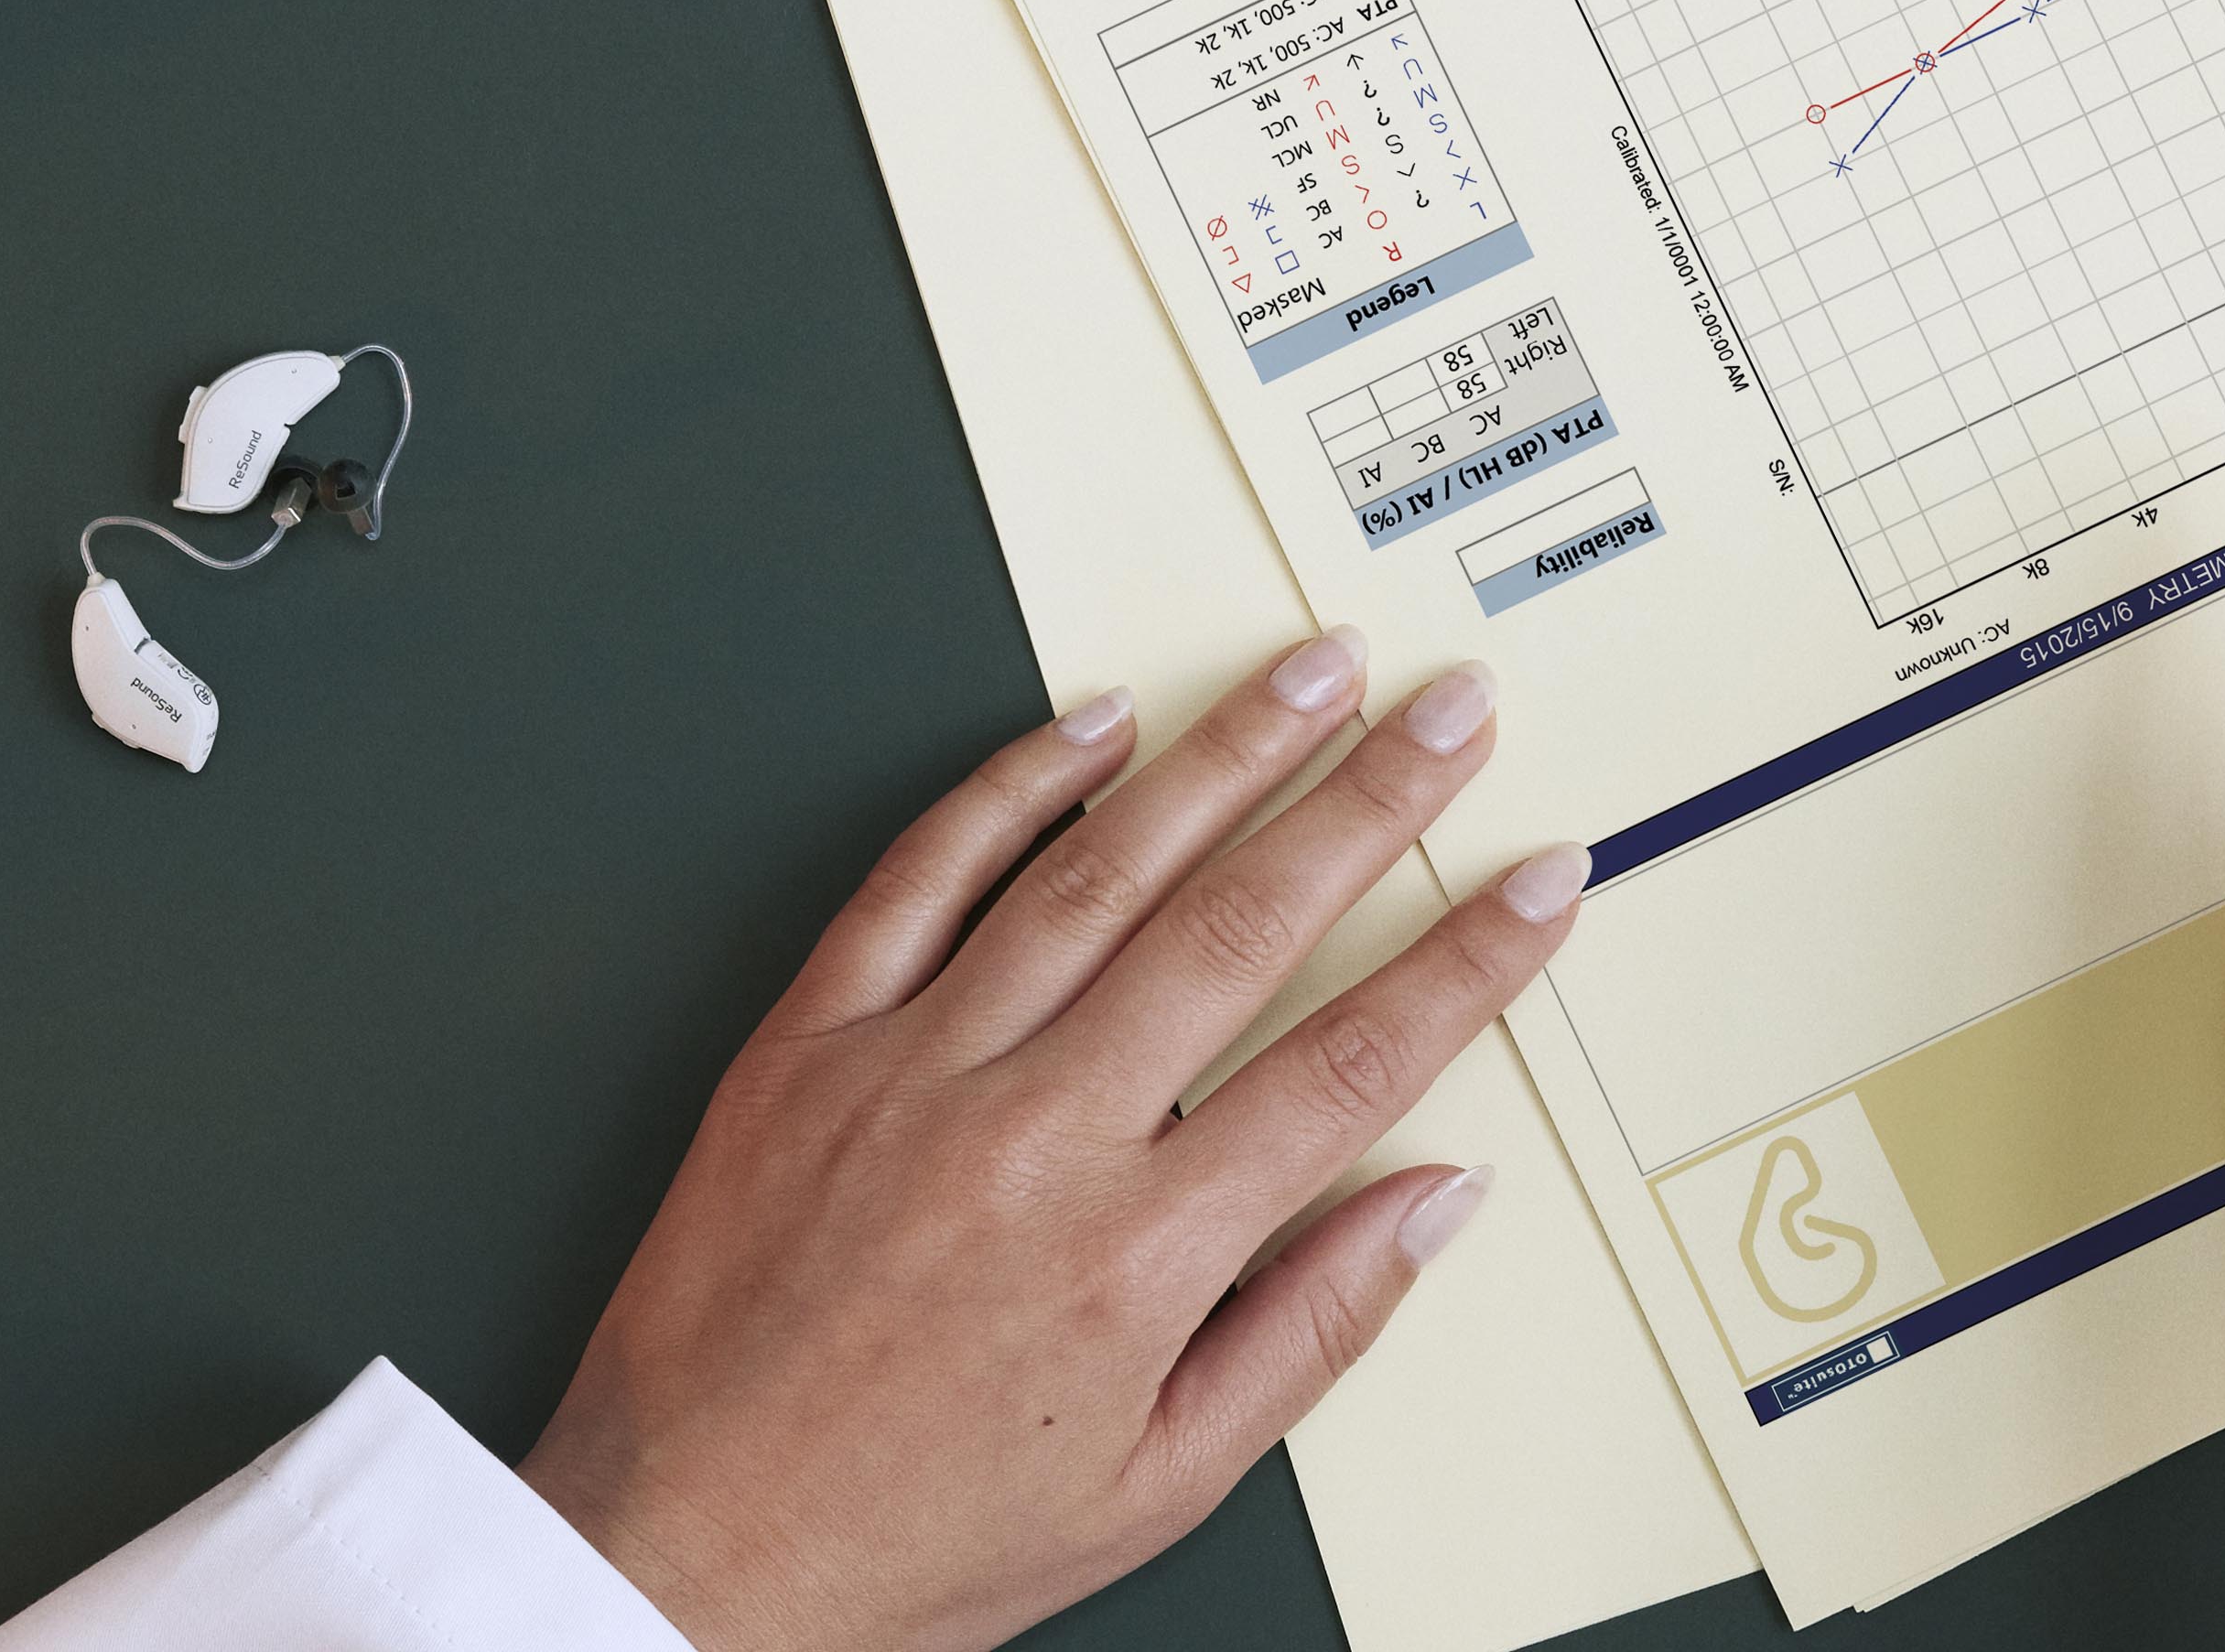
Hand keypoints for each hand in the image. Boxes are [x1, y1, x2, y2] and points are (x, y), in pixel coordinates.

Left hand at [519, 632, 1590, 1651]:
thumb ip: (1310, 1327)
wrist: (688, 1552)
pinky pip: (921, 878)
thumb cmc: (912, 1537)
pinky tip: (1092, 725)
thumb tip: (1431, 1200)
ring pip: (1098, 869)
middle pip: (1245, 924)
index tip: (1536, 882)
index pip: (1349, 1064)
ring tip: (1310, 672)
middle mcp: (1033, 1139)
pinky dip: (1012, 787)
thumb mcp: (1155, 1481)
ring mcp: (912, 1074)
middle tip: (1448, 711)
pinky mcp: (806, 1046)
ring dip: (1223, 754)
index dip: (1465, 961)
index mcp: (1136, 1256)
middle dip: (1371, 799)